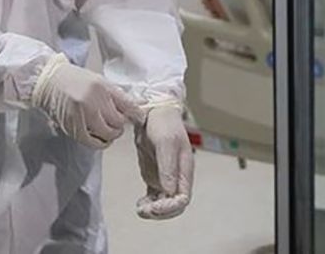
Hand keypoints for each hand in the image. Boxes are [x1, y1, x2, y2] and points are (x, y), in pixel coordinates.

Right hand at [31, 54, 138, 148]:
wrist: (47, 81)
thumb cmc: (75, 79)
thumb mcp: (99, 80)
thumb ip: (117, 95)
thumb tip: (138, 106)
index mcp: (101, 87)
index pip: (127, 105)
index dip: (136, 114)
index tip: (139, 117)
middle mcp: (92, 101)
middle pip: (118, 122)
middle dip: (121, 123)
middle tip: (118, 121)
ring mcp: (81, 116)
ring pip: (107, 133)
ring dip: (111, 134)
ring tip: (108, 128)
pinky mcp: (72, 128)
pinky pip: (92, 141)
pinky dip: (100, 142)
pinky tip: (100, 137)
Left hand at [134, 104, 193, 219]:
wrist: (153, 112)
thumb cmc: (164, 124)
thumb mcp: (166, 142)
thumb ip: (168, 167)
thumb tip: (170, 191)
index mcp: (185, 170)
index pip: (183, 199)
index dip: (171, 207)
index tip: (156, 206)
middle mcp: (177, 177)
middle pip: (174, 206)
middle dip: (160, 212)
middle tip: (145, 210)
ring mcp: (165, 178)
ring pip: (163, 204)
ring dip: (153, 211)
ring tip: (140, 208)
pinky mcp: (155, 176)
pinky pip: (154, 197)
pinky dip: (148, 204)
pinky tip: (139, 204)